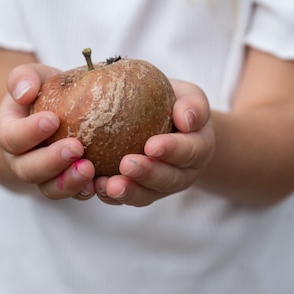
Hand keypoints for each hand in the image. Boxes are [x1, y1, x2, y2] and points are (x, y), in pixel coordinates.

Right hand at [0, 63, 95, 199]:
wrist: (50, 117)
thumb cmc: (41, 93)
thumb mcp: (32, 78)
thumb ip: (23, 78)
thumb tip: (25, 92)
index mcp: (8, 133)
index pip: (13, 137)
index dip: (30, 131)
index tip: (53, 120)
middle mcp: (20, 161)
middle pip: (29, 170)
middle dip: (52, 161)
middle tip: (76, 147)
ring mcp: (42, 177)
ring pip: (50, 188)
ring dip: (69, 182)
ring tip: (89, 169)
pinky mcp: (65, 185)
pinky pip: (73, 194)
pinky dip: (86, 191)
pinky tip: (102, 182)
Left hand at [94, 80, 213, 206]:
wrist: (169, 125)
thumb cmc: (176, 105)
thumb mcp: (189, 97)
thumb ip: (192, 105)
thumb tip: (186, 119)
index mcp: (198, 148)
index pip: (189, 151)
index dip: (172, 150)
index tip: (151, 146)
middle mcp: (183, 173)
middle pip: (169, 179)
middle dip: (147, 174)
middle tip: (126, 165)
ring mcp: (161, 187)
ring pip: (147, 195)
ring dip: (129, 191)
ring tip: (109, 185)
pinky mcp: (140, 192)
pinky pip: (127, 197)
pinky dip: (112, 196)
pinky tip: (95, 186)